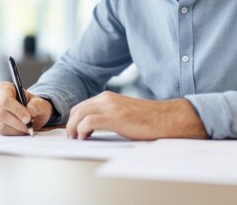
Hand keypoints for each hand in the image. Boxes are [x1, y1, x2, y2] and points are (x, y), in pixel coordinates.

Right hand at [0, 82, 52, 135]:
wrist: (30, 113)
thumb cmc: (33, 105)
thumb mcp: (40, 103)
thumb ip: (38, 105)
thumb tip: (31, 109)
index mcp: (4, 88)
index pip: (6, 100)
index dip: (17, 110)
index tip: (28, 118)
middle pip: (2, 113)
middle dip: (18, 122)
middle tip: (30, 126)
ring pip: (1, 124)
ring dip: (17, 128)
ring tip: (27, 127)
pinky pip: (1, 131)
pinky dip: (13, 132)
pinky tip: (21, 129)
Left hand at [66, 91, 207, 139]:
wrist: (166, 119)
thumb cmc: (148, 119)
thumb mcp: (124, 112)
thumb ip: (109, 114)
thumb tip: (93, 126)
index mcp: (108, 97)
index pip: (81, 106)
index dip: (74, 119)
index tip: (74, 132)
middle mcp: (107, 98)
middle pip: (77, 109)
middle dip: (70, 124)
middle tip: (72, 137)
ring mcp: (110, 106)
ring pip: (79, 115)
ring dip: (73, 128)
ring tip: (77, 139)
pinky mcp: (114, 117)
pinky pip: (87, 122)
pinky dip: (81, 131)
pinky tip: (85, 138)